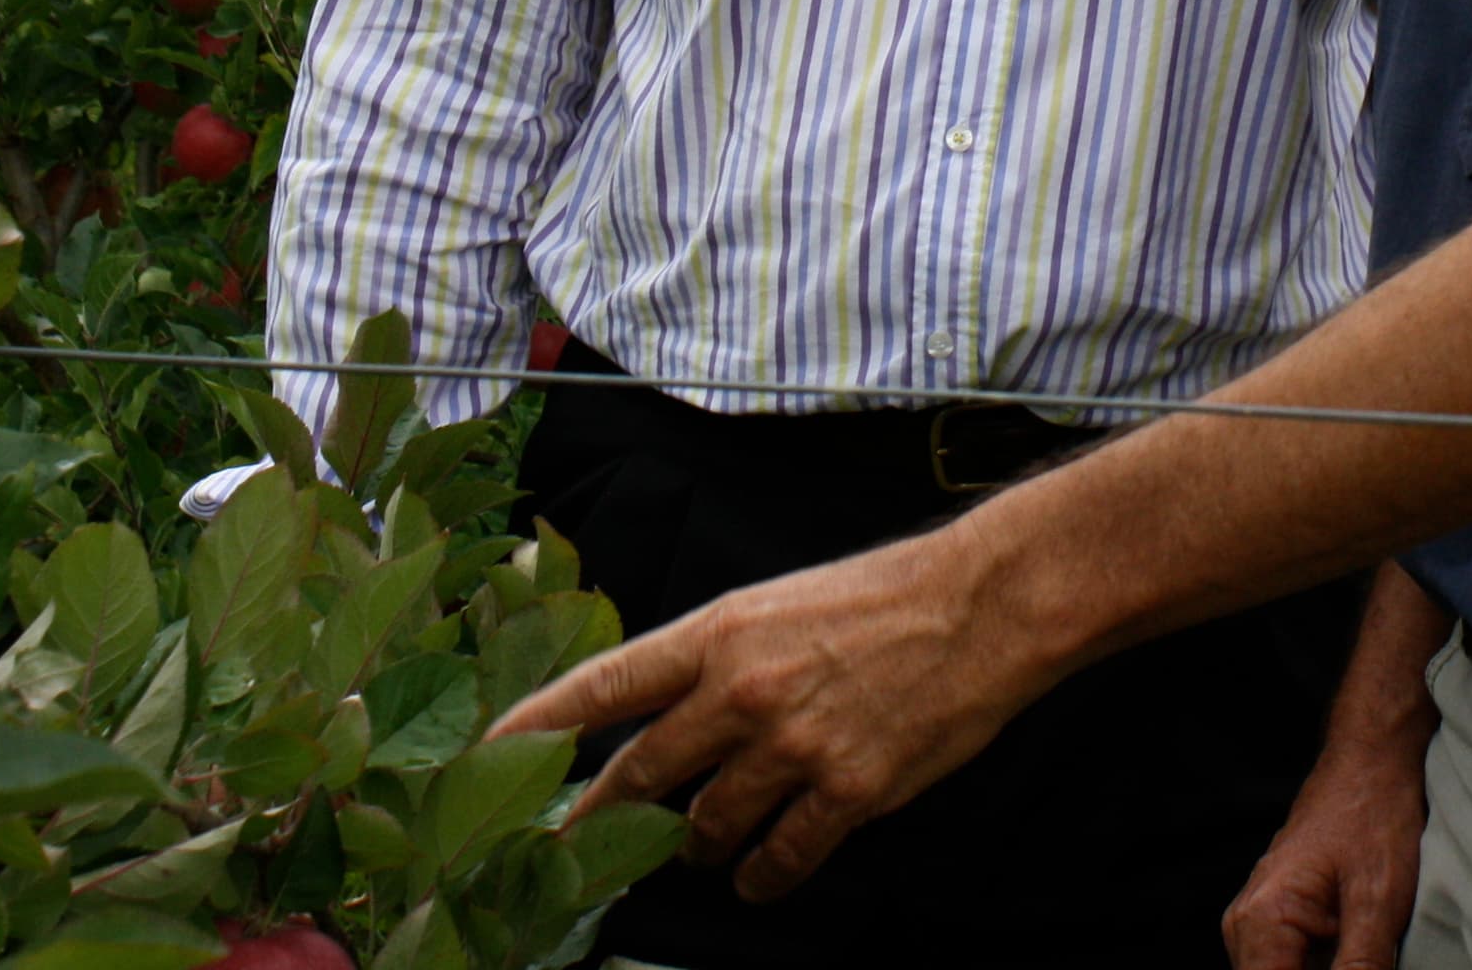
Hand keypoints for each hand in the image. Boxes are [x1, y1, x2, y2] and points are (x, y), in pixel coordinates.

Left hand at [489, 526, 1050, 901]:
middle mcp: (741, 692)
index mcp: (718, 631)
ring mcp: (793, 746)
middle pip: (641, 774)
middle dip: (600, 819)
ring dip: (697, 846)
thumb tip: (667, 712)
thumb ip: (717, 657)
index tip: (487, 756)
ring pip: (708, 826)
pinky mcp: (847, 791)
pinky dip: (763, 876)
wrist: (984, 605)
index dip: (535, 726)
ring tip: (701, 848)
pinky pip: (781, 857)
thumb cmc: (886, 595)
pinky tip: (760, 877)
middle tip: (571, 849)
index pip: (601, 685)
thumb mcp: (778, 603)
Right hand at [1221, 734, 1429, 969]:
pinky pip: (1294, 967)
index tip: (1355, 969)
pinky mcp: (1278, 924)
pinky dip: (1327, 968)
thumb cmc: (1373, 816)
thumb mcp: (1378, 902)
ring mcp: (1258, 926)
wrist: (1371, 763)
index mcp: (1260, 921)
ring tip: (1365, 945)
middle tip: (1368, 957)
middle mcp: (1245, 927)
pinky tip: (1357, 950)